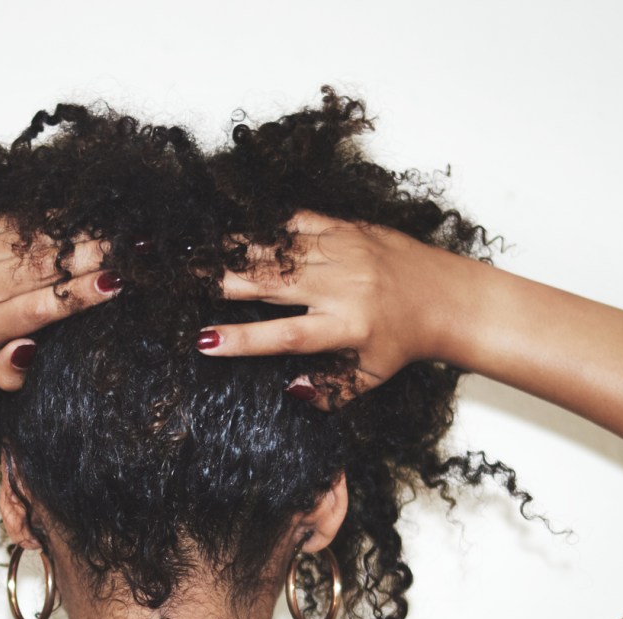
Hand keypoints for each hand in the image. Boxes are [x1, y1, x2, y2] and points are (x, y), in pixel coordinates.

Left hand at [0, 213, 122, 388]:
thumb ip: (12, 372)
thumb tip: (34, 352)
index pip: (42, 306)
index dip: (80, 295)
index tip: (115, 285)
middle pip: (47, 266)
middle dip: (95, 255)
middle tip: (137, 248)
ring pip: (40, 239)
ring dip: (83, 234)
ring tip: (120, 231)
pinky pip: (24, 220)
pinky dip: (56, 220)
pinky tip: (86, 219)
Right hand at [195, 209, 457, 407]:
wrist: (445, 296)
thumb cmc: (403, 341)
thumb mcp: (371, 377)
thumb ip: (331, 391)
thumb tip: (290, 391)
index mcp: (345, 327)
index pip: (284, 335)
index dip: (241, 339)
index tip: (203, 341)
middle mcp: (341, 286)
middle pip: (270, 283)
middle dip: (219, 281)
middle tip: (176, 280)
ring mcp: (344, 252)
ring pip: (277, 249)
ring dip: (232, 250)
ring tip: (192, 253)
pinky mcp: (347, 228)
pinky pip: (297, 222)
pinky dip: (265, 227)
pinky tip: (234, 232)